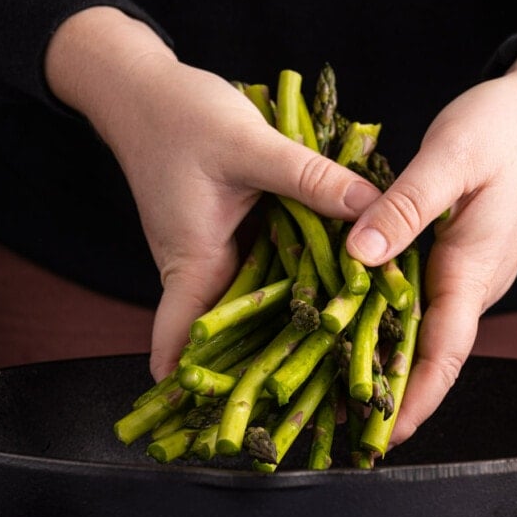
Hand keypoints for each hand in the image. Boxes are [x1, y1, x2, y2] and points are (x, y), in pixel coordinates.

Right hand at [44, 8, 380, 380]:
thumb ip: (311, 179)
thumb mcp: (250, 146)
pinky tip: (337, 275)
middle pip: (237, 330)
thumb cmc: (179, 116)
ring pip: (258, 296)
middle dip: (277, 360)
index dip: (209, 388)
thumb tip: (373, 212)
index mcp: (192, 261)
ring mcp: (215, 249)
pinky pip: (265, 263)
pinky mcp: (228, 229)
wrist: (143, 88)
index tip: (242, 429)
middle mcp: (201, 266)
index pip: (187, 344)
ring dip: (295, 315)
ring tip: (353, 343)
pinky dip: (295, 272)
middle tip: (337, 390)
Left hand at [345, 38, 516, 446]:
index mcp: (475, 266)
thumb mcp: (450, 157)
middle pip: (432, 347)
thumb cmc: (505, 127)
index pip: (447, 351)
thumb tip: (360, 254)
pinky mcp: (462, 247)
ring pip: (425, 319)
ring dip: (388, 347)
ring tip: (335, 369)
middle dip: (391, 384)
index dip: (416, 397)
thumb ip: (405, 205)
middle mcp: (475, 277)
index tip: (384, 437)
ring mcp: (471, 264)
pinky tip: (358, 302)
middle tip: (338, 411)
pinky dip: (391, 305)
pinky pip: (424, 289)